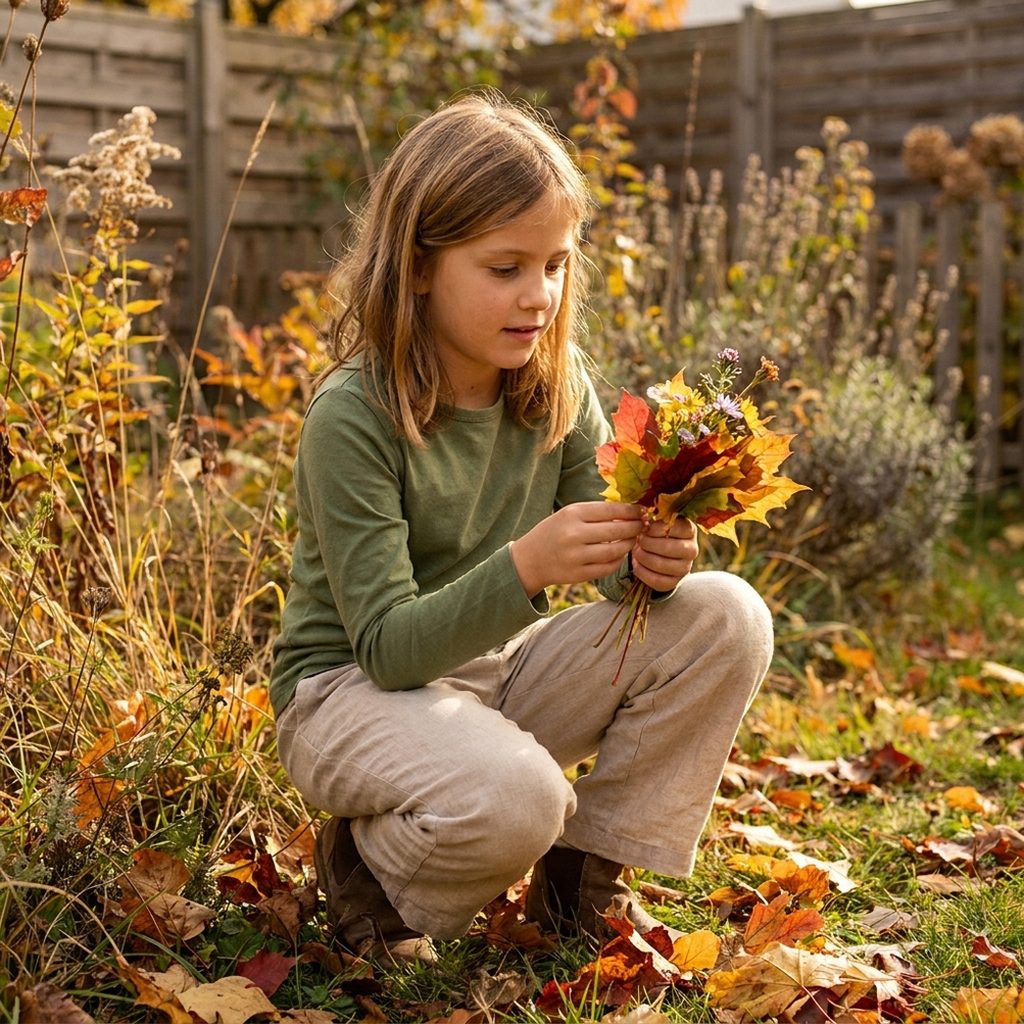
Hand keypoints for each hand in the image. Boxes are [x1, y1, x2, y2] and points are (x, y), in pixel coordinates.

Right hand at [511, 502, 643, 597]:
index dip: (631, 511)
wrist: (530, 559)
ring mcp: (576, 557)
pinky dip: (618, 560)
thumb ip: (595, 512)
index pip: (611, 510)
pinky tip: (620, 554)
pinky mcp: (578, 574)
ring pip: (615, 551)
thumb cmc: (554, 531)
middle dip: (635, 528)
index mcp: (572, 514)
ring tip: (633, 540)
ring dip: (628, 545)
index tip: (642, 511)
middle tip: (643, 526)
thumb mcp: (568, 514)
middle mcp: (573, 534)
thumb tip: (630, 511)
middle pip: (616, 531)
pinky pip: (607, 568)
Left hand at [630, 517, 697, 591]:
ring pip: (661, 565)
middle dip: (648, 543)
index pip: (674, 527)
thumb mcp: (658, 521)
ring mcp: (685, 568)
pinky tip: (637, 564)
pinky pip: (656, 580)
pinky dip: (642, 572)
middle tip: (639, 540)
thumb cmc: (657, 533)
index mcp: (689, 530)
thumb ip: (654, 518)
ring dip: (643, 557)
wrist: (659, 554)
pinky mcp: (675, 582)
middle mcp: (692, 550)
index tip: (645, 528)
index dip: (655, 528)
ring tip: (637, 551)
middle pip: (668, 547)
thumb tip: (644, 518)